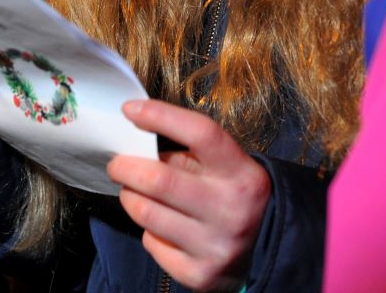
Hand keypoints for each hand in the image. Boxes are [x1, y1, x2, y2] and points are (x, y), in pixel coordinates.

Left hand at [108, 99, 270, 291]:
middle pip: (160, 179)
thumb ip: (189, 154)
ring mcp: (215, 245)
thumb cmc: (236, 197)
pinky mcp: (199, 274)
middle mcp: (230, 209)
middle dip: (125, 167)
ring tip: (133, 192)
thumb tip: (138, 138)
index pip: (200, 133)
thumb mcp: (227, 168)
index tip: (130, 110)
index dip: (161, 116)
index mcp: (241, 173)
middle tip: (117, 164)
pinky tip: (160, 226)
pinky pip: (152, 243)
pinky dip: (148, 231)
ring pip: (146, 213)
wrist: (269, 250)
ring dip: (130, 197)